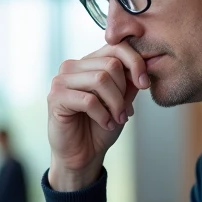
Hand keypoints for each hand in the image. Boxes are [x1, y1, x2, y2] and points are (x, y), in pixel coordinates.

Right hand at [47, 43, 147, 190]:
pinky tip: (104, 123)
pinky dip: (102, 115)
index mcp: (89, 62)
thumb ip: (130, 81)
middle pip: (110, 64)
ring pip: (100, 79)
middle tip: (125, 112)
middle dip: (124, 91)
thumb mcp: (122, 100)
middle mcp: (73, 66)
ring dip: (115, 104)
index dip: (135, 63)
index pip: (116, 47)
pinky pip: (88, 100)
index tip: (145, 84)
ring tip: (117, 119)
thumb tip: (145, 64)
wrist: (84, 154)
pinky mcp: (55, 97)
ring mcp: (61, 80)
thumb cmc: (101, 126)